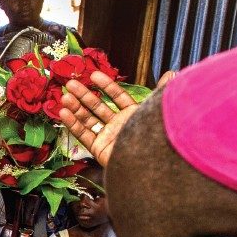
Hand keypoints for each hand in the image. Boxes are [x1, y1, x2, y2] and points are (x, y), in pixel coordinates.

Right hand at [59, 71, 173, 165]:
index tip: (93, 75)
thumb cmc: (155, 136)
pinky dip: (73, 124)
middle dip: (84, 94)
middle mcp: (118, 125)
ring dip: (75, 107)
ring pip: (87, 119)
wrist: (151, 164)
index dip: (106, 85)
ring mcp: (107, 136)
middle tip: (70, 83)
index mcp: (133, 115)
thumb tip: (172, 73)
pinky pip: (83, 134)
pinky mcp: (98, 149)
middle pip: (97, 106)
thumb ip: (162, 92)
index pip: (117, 96)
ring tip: (64, 97)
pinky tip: (63, 113)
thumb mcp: (157, 110)